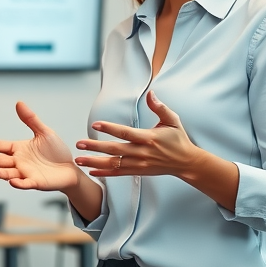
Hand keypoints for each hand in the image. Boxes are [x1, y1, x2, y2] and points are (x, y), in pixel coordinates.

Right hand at [0, 101, 82, 190]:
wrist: (70, 168)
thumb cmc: (56, 151)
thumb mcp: (44, 132)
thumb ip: (31, 120)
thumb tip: (19, 103)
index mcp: (18, 149)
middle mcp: (18, 162)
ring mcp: (25, 173)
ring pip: (8, 173)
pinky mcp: (35, 182)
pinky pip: (25, 183)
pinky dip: (19, 183)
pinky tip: (12, 181)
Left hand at [75, 90, 200, 177]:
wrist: (186, 163)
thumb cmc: (178, 140)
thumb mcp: (172, 120)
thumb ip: (159, 107)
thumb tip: (150, 93)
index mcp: (149, 138)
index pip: (126, 133)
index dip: (110, 128)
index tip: (95, 124)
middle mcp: (142, 152)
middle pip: (115, 150)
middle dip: (95, 147)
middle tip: (79, 144)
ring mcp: (139, 164)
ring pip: (113, 164)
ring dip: (95, 162)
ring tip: (79, 160)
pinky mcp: (139, 171)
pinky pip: (119, 173)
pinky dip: (105, 173)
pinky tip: (91, 171)